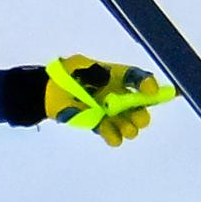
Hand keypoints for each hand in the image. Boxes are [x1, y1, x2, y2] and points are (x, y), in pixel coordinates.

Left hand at [40, 56, 174, 145]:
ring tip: (127, 130)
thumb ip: (92, 69)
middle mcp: (117, 95)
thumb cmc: (66, 75)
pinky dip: (114, 137)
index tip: (151, 91)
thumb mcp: (78, 64)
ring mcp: (110, 112)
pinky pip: (112, 134)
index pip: (137, 78)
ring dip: (131, 127)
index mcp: (115, 76)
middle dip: (142, 113)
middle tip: (139, 119)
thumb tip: (106, 75)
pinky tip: (113, 137)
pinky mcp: (100, 126)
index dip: (147, 83)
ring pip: (129, 123)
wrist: (49, 92)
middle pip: (138, 105)